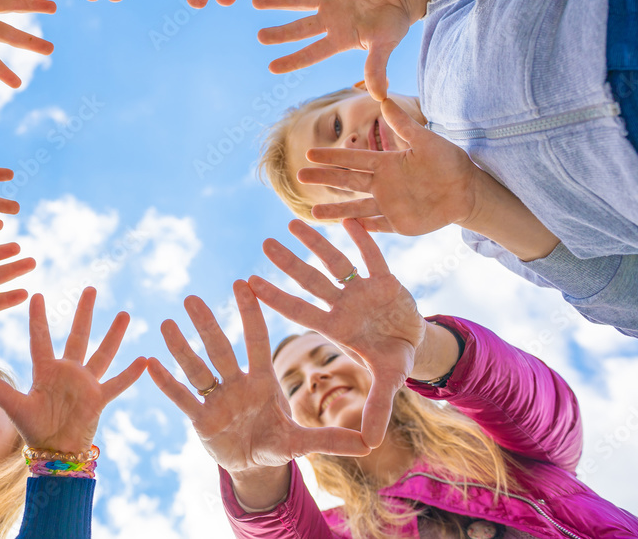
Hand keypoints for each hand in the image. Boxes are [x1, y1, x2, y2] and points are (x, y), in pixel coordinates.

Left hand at [0, 288, 146, 452]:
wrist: (55, 453)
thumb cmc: (33, 430)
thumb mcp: (14, 408)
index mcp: (45, 371)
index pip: (40, 338)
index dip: (38, 317)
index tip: (36, 294)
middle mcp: (67, 372)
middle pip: (78, 335)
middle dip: (84, 312)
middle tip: (90, 288)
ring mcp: (85, 383)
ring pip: (103, 353)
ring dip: (113, 334)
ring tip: (125, 313)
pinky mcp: (99, 398)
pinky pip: (117, 383)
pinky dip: (131, 374)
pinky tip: (145, 360)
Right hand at [149, 284, 369, 480]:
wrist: (252, 465)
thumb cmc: (275, 443)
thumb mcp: (302, 442)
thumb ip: (330, 438)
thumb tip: (368, 441)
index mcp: (262, 380)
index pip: (257, 341)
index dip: (251, 314)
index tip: (244, 283)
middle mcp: (236, 383)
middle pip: (221, 349)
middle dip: (208, 325)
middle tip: (193, 297)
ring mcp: (216, 400)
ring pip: (198, 368)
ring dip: (182, 347)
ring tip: (168, 322)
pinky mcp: (201, 420)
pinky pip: (182, 398)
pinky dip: (166, 382)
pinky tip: (150, 363)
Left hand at [248, 219, 425, 447]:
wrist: (417, 341)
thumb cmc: (391, 360)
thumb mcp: (387, 384)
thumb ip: (377, 409)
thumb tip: (370, 445)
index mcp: (336, 327)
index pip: (299, 310)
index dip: (276, 298)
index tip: (248, 283)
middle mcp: (344, 304)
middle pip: (312, 282)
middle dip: (290, 264)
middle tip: (264, 244)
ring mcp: (363, 290)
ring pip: (335, 262)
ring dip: (317, 243)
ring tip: (293, 222)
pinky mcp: (387, 279)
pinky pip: (373, 255)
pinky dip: (364, 239)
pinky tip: (350, 220)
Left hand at [253, 0, 427, 99]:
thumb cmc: (393, 25)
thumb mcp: (386, 45)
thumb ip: (376, 67)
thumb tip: (379, 96)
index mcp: (339, 39)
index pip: (312, 53)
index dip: (293, 60)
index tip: (272, 67)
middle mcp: (328, 21)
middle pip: (299, 28)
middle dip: (279, 33)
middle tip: (259, 36)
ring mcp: (328, 0)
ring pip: (297, 1)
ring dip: (277, 1)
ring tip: (255, 1)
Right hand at [299, 98, 478, 233]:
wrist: (469, 190)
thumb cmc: (449, 162)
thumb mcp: (426, 140)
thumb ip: (403, 124)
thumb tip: (383, 98)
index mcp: (386, 163)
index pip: (353, 159)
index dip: (332, 157)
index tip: (310, 153)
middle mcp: (382, 184)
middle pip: (348, 182)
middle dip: (325, 178)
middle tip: (301, 175)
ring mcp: (389, 205)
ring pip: (355, 208)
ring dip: (335, 210)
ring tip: (312, 213)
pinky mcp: (400, 224)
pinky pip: (376, 227)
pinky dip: (361, 228)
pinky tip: (345, 228)